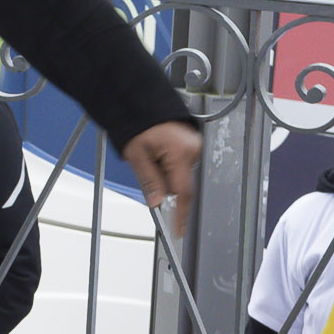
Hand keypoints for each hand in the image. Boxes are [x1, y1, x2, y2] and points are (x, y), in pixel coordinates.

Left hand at [124, 119, 202, 237]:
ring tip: (151, 164)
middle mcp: (194, 149)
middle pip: (183, 186)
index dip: (180, 214)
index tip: (177, 230)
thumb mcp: (137, 155)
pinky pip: (184, 168)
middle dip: (168, 193)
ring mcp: (196, 147)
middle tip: (154, 190)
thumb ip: (149, 182)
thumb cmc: (138, 122)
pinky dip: (172, 173)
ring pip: (183, 177)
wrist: (141, 103)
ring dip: (168, 181)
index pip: (183, 192)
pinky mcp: (193, 146)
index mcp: (181, 152)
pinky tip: (159, 164)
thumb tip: (158, 204)